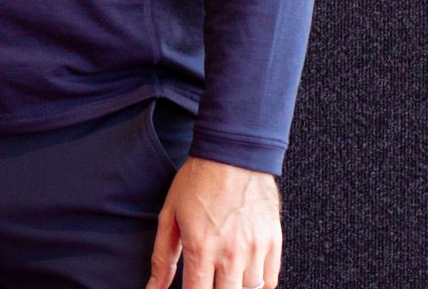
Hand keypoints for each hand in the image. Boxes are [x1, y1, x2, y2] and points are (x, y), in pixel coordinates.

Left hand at [146, 156, 280, 288]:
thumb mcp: (170, 215)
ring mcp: (256, 249)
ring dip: (235, 287)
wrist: (233, 154)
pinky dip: (258, 283)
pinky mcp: (274, 242)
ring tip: (224, 273)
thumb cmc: (198, 181)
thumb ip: (162, 257)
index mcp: (201, 247)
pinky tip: (244, 273)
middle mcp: (230, 253)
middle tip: (208, 278)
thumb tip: (153, 288)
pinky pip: (270, 281)